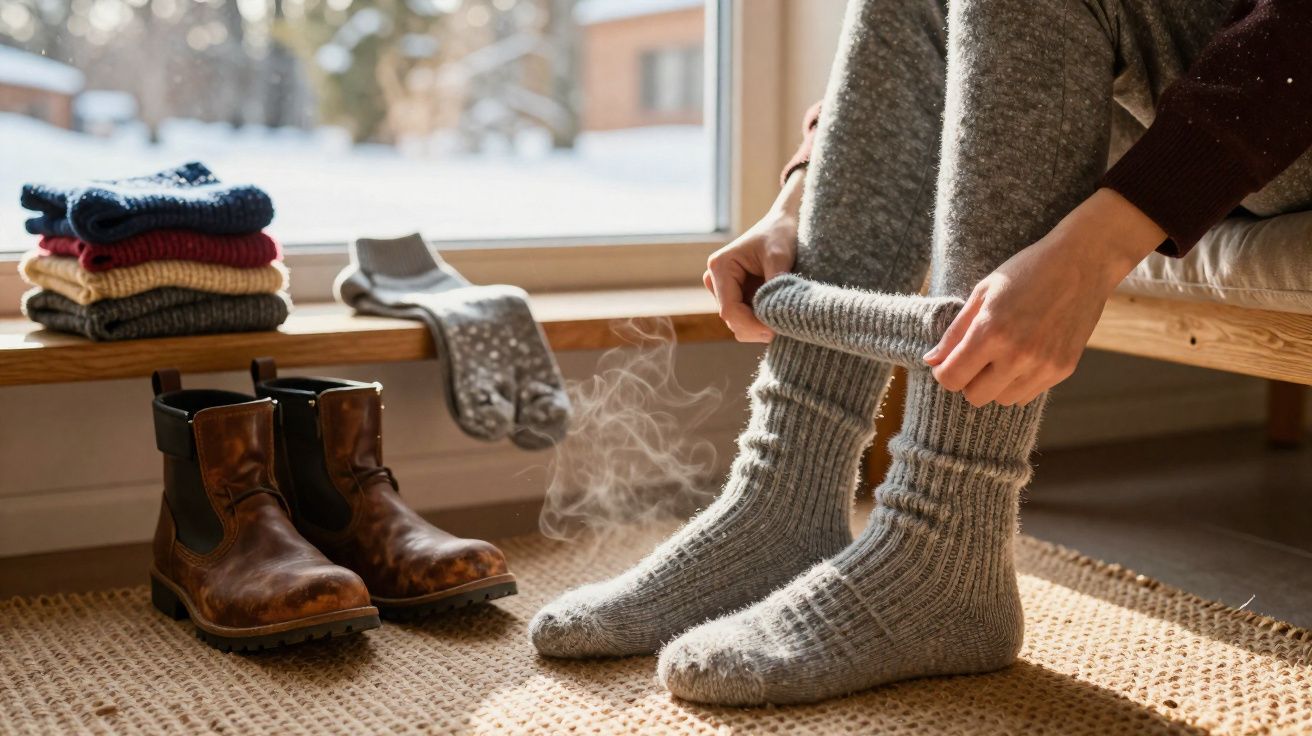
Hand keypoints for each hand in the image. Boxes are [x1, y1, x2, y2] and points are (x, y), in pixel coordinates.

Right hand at [704, 170, 804, 341]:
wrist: (783, 224)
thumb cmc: (780, 233)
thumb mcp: (779, 254)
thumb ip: (775, 282)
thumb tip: (775, 313)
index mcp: (720, 267)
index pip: (729, 309)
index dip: (751, 325)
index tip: (775, 330)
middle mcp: (715, 280)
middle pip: (732, 320)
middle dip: (756, 328)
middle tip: (785, 327)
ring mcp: (725, 291)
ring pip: (739, 324)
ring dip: (760, 327)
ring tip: (784, 319)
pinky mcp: (737, 297)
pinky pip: (747, 320)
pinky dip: (762, 323)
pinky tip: (779, 316)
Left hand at [924, 188, 1165, 406]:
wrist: (1082, 262)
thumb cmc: (1026, 271)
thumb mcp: (983, 293)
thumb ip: (955, 332)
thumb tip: (931, 361)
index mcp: (990, 332)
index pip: (951, 379)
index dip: (943, 373)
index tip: (948, 362)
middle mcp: (1017, 355)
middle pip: (974, 397)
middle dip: (968, 380)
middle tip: (975, 358)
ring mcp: (1043, 366)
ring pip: (1002, 400)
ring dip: (994, 384)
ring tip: (1001, 355)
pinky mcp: (1063, 370)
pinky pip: (1028, 394)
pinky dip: (1018, 382)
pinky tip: (1023, 356)